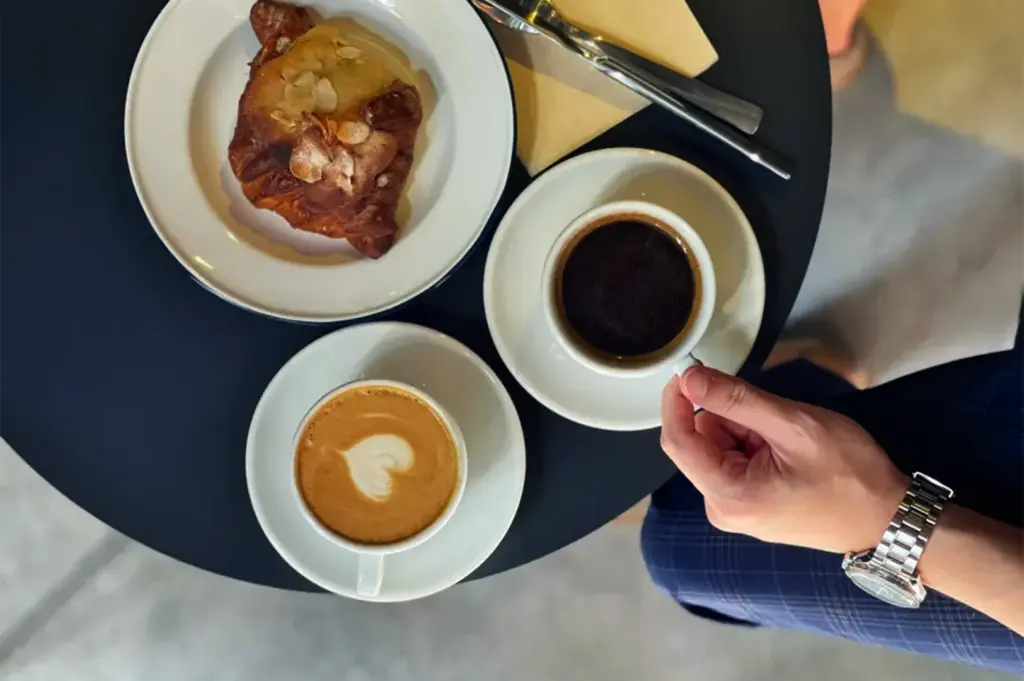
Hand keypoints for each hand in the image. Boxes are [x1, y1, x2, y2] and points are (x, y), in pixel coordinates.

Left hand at [660, 366, 909, 552]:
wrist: (889, 519)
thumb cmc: (851, 476)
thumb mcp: (793, 425)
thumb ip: (735, 400)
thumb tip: (689, 380)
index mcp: (727, 496)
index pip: (677, 440)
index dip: (676, 400)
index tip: (688, 370)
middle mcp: (722, 508)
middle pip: (700, 442)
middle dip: (730, 418)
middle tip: (775, 418)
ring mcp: (736, 509)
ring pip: (720, 447)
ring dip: (746, 430)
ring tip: (789, 440)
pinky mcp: (750, 505)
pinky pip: (736, 461)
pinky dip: (756, 444)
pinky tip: (788, 451)